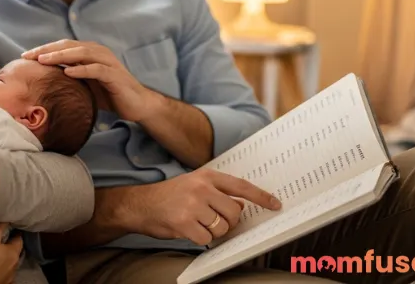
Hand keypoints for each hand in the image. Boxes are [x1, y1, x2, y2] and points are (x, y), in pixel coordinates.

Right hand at [0, 223, 22, 283]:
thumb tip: (8, 217)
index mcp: (13, 254)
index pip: (19, 240)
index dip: (15, 232)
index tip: (12, 227)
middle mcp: (12, 269)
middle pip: (14, 255)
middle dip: (9, 248)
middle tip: (2, 241)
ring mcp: (4, 281)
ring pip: (8, 268)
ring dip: (3, 262)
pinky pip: (0, 278)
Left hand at [22, 39, 154, 121]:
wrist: (136, 104)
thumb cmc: (108, 94)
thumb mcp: (85, 84)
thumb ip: (68, 77)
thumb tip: (42, 80)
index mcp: (89, 52)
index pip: (63, 46)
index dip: (44, 49)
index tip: (25, 56)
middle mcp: (98, 52)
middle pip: (69, 46)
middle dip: (47, 50)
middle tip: (28, 56)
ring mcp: (107, 62)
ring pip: (81, 53)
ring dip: (61, 56)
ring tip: (43, 61)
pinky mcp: (114, 75)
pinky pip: (96, 69)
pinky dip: (81, 70)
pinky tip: (67, 73)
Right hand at [124, 168, 280, 244]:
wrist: (138, 204)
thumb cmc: (168, 196)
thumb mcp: (193, 186)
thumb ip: (217, 193)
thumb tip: (241, 204)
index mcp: (206, 176)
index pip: (241, 186)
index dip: (260, 196)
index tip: (275, 204)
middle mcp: (201, 188)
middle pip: (234, 212)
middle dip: (228, 221)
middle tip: (213, 220)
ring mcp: (193, 205)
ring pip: (222, 227)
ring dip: (213, 231)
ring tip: (196, 223)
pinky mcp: (185, 223)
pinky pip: (207, 239)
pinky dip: (200, 239)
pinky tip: (188, 230)